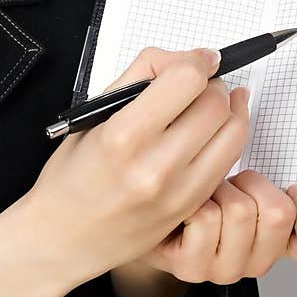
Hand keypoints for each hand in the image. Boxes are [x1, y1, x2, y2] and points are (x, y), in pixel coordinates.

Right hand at [25, 45, 248, 286]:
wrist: (63, 237)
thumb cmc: (70, 177)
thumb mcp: (91, 116)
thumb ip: (139, 77)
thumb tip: (186, 59)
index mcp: (123, 135)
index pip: (187, 80)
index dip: (197, 61)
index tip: (197, 60)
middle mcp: (155, 165)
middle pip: (215, 103)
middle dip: (212, 83)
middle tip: (198, 83)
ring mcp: (177, 191)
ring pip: (233, 131)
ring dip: (227, 109)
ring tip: (209, 104)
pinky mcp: (190, 206)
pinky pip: (229, 161)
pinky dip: (226, 138)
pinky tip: (211, 131)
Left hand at [121, 168, 296, 284]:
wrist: (130, 224)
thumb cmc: (178, 191)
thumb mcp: (234, 178)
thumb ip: (249, 153)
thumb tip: (244, 100)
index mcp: (268, 240)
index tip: (295, 188)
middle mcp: (249, 262)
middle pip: (280, 214)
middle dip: (252, 179)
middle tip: (229, 180)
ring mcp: (219, 268)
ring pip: (242, 211)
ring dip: (218, 187)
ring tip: (199, 188)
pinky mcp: (187, 265)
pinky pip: (207, 216)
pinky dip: (193, 202)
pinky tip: (180, 206)